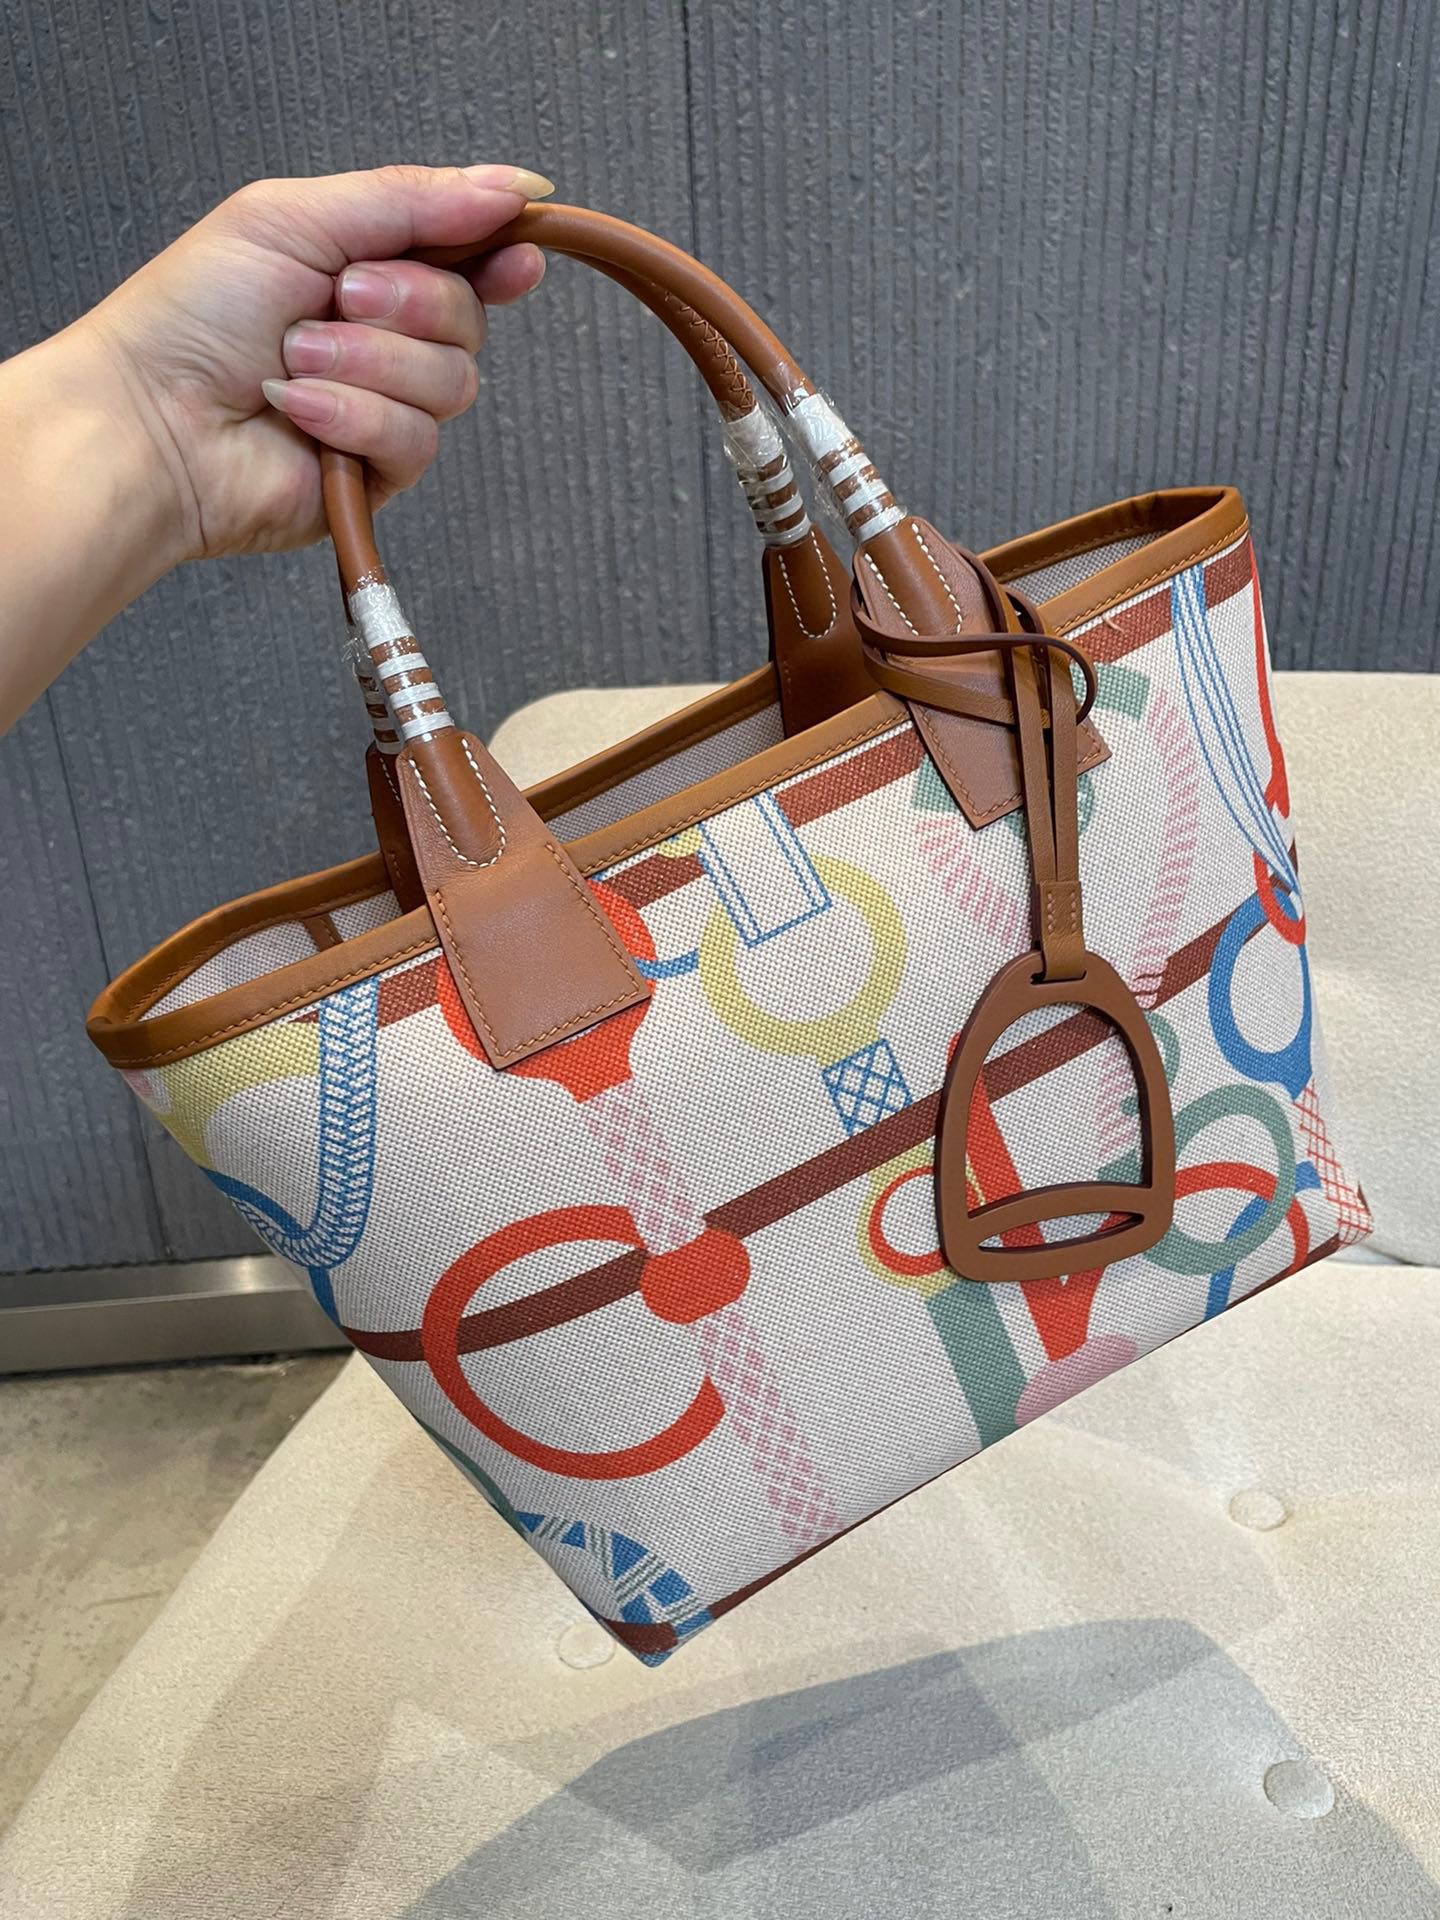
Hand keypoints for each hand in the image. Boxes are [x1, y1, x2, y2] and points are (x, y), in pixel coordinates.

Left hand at [78, 162, 550, 562]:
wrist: (151, 418)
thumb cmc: (193, 316)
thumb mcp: (294, 218)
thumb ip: (407, 199)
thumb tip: (511, 186)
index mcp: (365, 268)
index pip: (464, 258)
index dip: (499, 253)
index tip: (517, 250)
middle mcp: (383, 340)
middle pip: (469, 319)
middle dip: (410, 303)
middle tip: (340, 298)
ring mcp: (384, 408)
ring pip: (451, 383)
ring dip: (370, 363)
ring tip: (295, 360)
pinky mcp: (378, 474)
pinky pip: (415, 440)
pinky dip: (354, 418)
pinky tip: (298, 410)